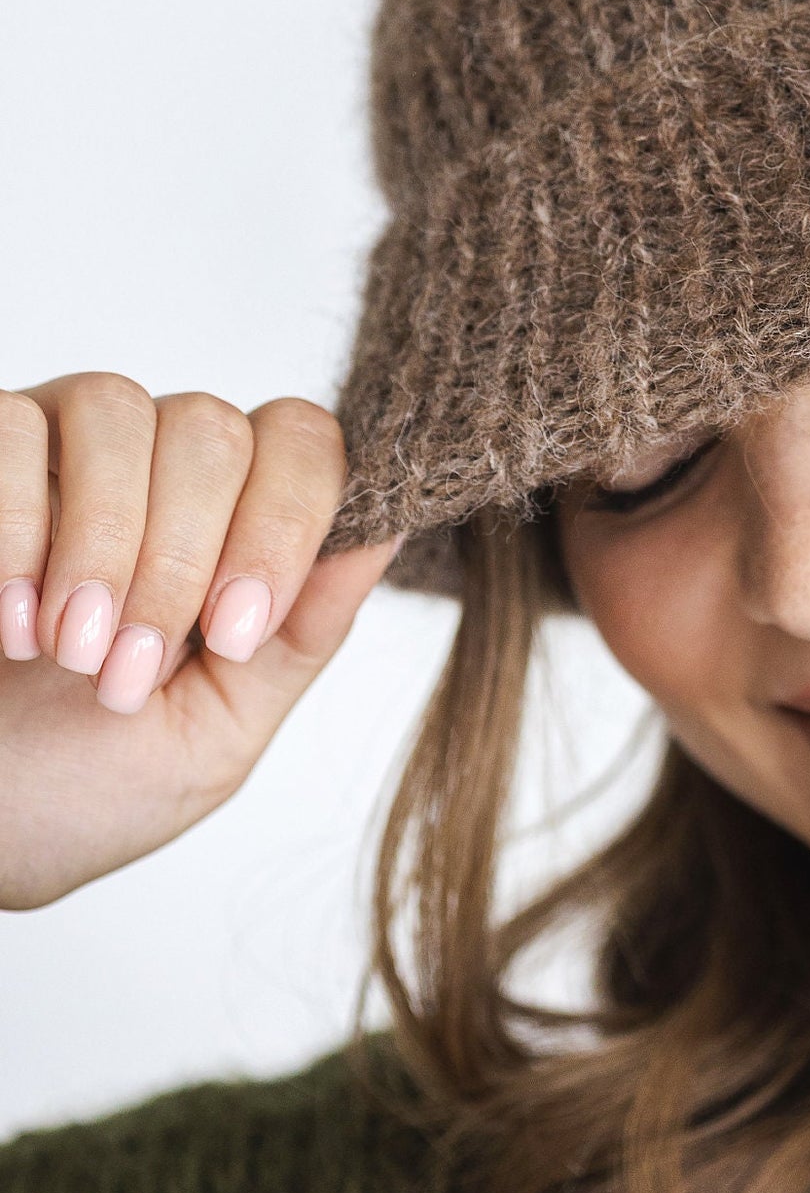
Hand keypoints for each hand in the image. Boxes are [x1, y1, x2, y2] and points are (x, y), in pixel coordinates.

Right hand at [0, 376, 396, 907]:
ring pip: (118, 408)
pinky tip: (15, 621)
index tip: (236, 635)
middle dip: (181, 559)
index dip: (283, 524)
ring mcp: (65, 447)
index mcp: (239, 518)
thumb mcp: (217, 730)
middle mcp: (159, 463)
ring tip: (69, 654)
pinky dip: (19, 525)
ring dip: (103, 541)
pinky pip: (14, 429)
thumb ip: (304, 633)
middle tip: (127, 671)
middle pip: (213, 428)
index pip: (303, 443)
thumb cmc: (84, 784)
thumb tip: (389, 527)